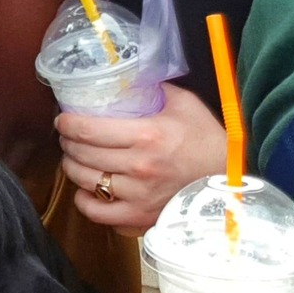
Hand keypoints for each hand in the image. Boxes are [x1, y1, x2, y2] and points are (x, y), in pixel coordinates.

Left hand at [58, 85, 224, 233]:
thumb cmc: (207, 140)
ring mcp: (138, 196)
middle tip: (68, 136)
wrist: (230, 180)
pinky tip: (88, 189)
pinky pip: (98, 212)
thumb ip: (154, 89)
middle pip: (81, 154)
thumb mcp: (184, 104)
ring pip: (84, 181)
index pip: (88, 130)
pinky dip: (85, 200)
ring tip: (75, 158)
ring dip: (72, 167)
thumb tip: (126, 75)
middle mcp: (139, 167)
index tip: (63, 120)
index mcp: (147, 136)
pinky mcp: (140, 217)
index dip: (67, 124)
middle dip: (67, 142)